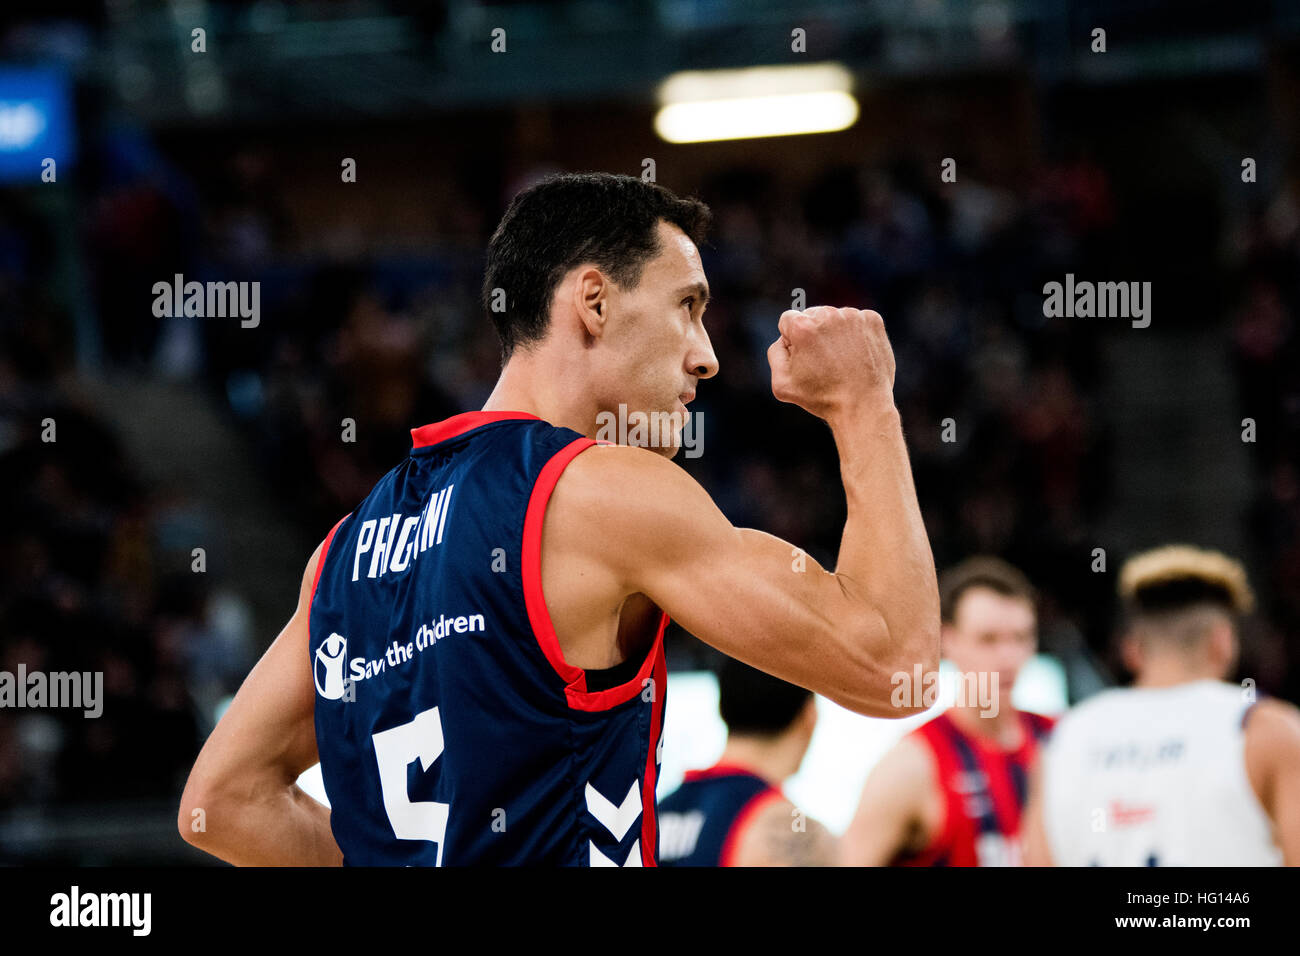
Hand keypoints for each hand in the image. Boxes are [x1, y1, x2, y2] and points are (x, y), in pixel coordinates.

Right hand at [767, 306, 896, 420]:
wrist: (863, 405)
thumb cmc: (822, 397)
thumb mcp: (782, 384)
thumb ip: (775, 353)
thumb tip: (785, 338)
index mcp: (803, 326)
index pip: (788, 320)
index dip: (792, 341)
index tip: (805, 359)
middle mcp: (828, 314)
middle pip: (812, 316)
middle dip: (813, 334)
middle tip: (824, 363)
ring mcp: (853, 316)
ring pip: (835, 318)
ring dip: (834, 333)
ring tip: (841, 361)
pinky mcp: (872, 321)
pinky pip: (856, 321)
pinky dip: (855, 335)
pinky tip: (856, 355)